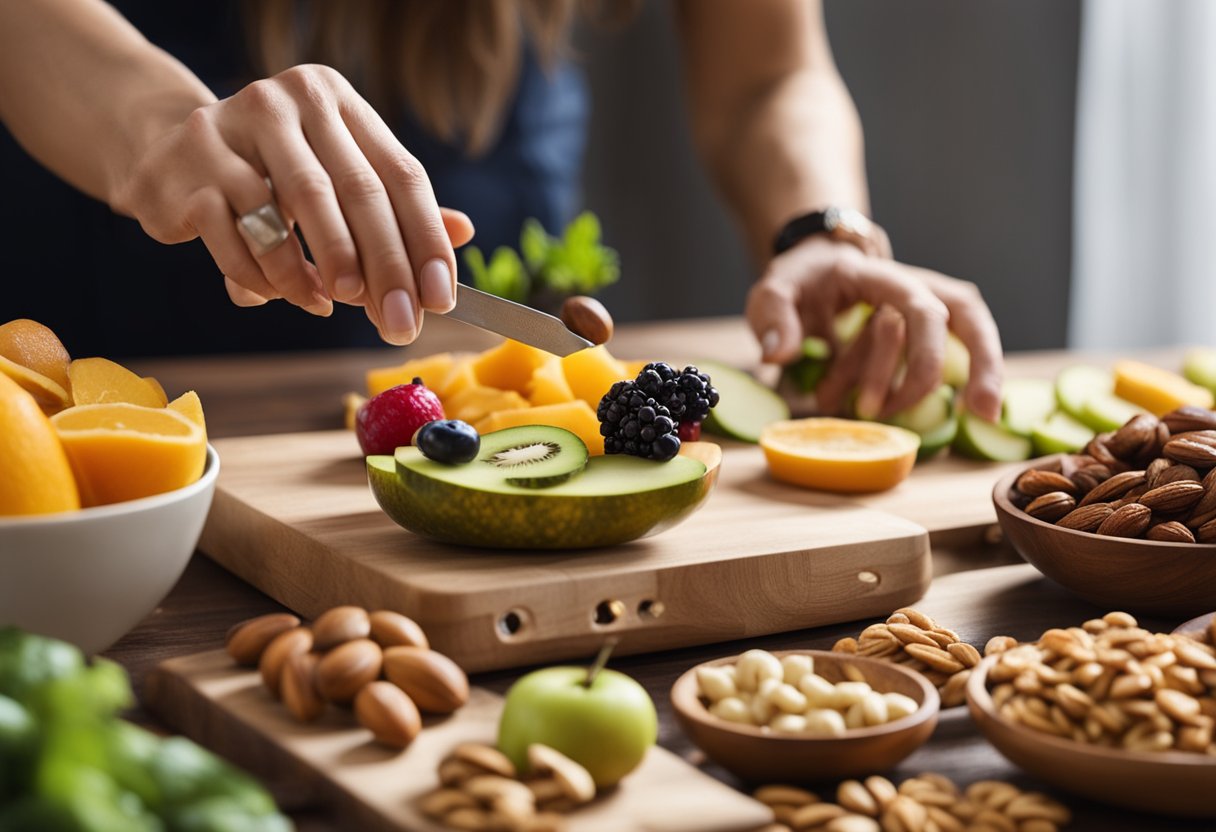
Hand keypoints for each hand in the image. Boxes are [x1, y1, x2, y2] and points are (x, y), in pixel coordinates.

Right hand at [110, 64, 473, 344]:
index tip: (441, 299)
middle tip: (399, 323)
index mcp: (337, 101)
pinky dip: (272, 278)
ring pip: (295, 209)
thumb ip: (393, 205)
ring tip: (336, 305)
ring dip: (321, 272)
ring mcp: (233, 128)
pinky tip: (293, 297)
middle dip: (385, 268)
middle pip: (355, 192)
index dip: (426, 240)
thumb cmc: (270, 173)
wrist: (168, 150)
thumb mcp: (335, 177)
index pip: (400, 174)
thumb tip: (464, 232)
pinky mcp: (189, 166)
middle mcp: (289, 102)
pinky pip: (240, 235)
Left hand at [745, 236, 1002, 421]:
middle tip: (982, 413)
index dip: (931, 350)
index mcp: (876, 276)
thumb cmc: (799, 283)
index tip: (931, 388)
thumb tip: (780, 355)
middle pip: (967, 316)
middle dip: (981, 365)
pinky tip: (914, 408)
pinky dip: (931, 387)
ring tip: (889, 416)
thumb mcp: (772, 293)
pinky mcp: (929, 329)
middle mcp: (914, 285)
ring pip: (964, 337)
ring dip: (929, 386)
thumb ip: (774, 319)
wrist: (816, 267)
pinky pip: (943, 358)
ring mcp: (928, 305)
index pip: (916, 306)